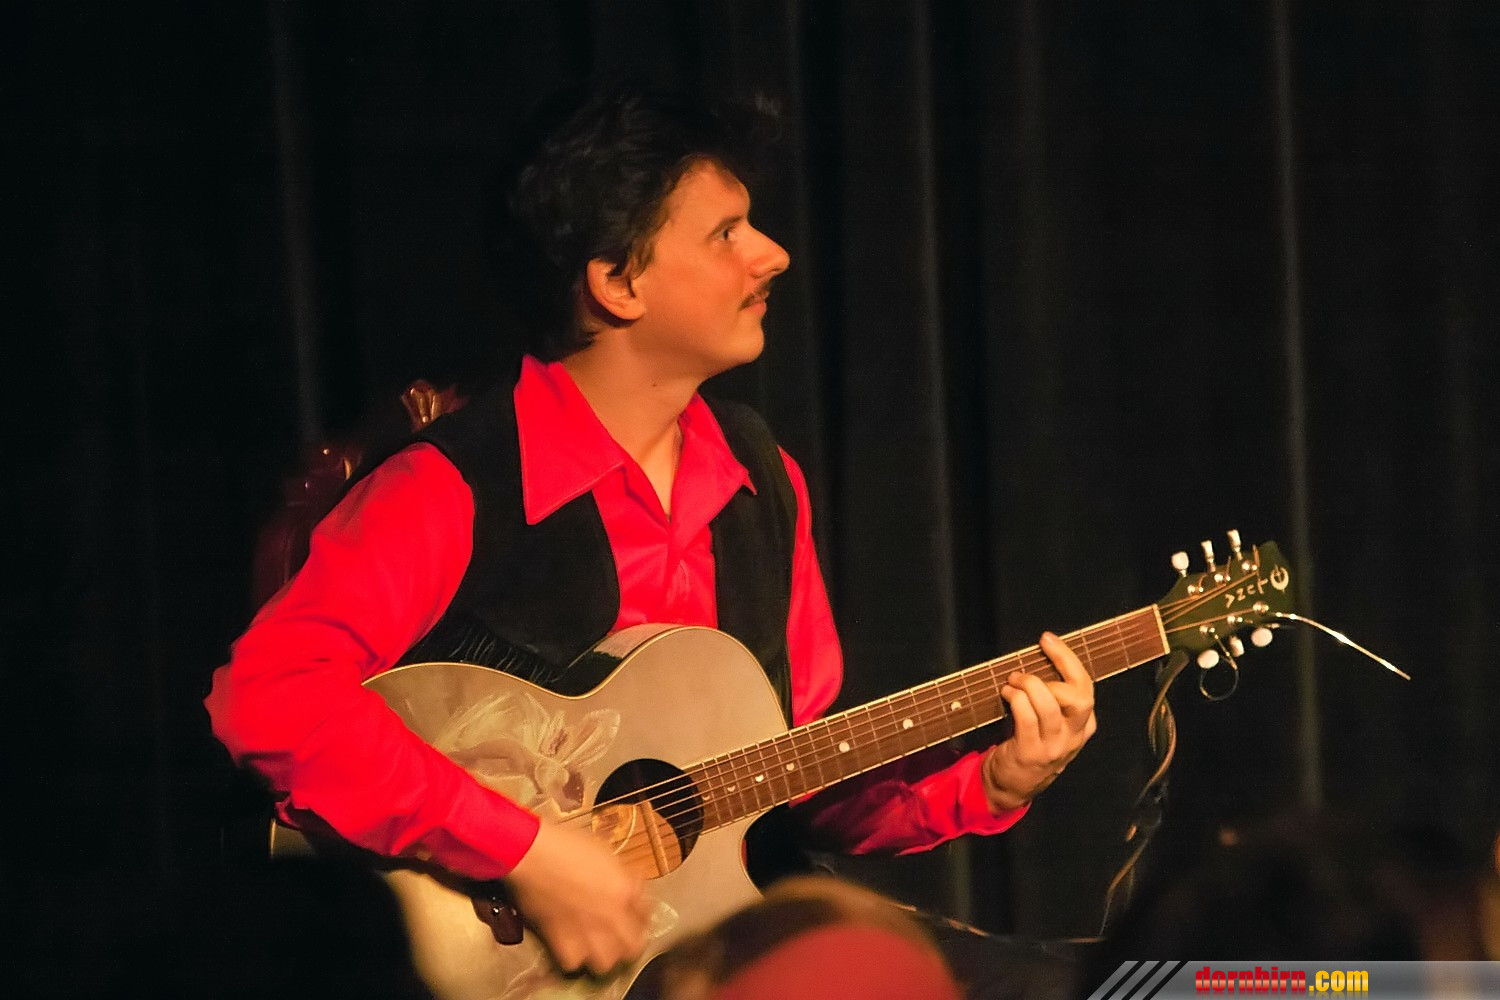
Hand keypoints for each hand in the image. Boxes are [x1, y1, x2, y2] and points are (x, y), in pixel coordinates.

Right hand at [504, 822, 651, 974]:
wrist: (532, 855)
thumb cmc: (567, 844)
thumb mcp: (605, 853)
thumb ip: (622, 876)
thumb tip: (632, 889)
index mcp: (625, 891)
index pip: (646, 914)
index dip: (639, 914)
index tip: (632, 914)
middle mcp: (613, 918)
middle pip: (633, 947)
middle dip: (628, 941)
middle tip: (617, 934)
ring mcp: (589, 934)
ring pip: (606, 963)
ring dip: (603, 955)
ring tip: (595, 945)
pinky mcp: (563, 944)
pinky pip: (574, 964)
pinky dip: (572, 957)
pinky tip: (570, 946)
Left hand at [983, 631, 1097, 810]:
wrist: (1012, 785)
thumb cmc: (1029, 744)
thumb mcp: (1053, 725)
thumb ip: (1054, 698)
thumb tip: (1038, 658)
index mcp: (1083, 726)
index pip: (1086, 687)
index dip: (1067, 659)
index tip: (1047, 639)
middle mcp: (1073, 737)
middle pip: (1079, 697)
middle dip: (1054, 672)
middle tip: (1028, 667)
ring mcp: (1053, 747)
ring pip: (1050, 705)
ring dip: (1029, 685)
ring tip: (1013, 680)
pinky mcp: (1030, 753)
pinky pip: (1027, 717)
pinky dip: (1015, 698)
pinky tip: (1007, 693)